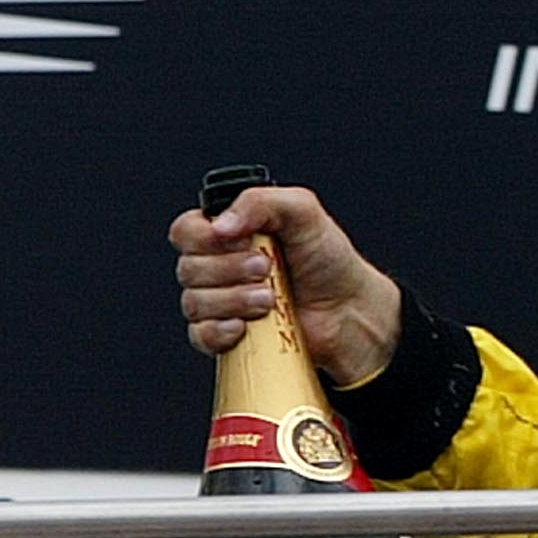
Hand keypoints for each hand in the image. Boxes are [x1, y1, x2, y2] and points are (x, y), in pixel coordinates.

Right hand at [170, 183, 405, 386]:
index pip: (185, 231)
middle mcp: (219, 265)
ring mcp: (221, 302)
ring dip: (234, 300)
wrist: (351, 309)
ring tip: (270, 298)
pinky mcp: (227, 335)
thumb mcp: (303, 212)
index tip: (242, 240)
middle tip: (267, 268)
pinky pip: (200, 336)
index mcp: (229, 232)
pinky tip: (245, 326)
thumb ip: (260, 201)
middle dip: (230, 269)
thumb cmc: (329, 260)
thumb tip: (221, 225)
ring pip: (194, 303)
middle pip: (188, 268)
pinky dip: (220, 331)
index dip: (205, 237)